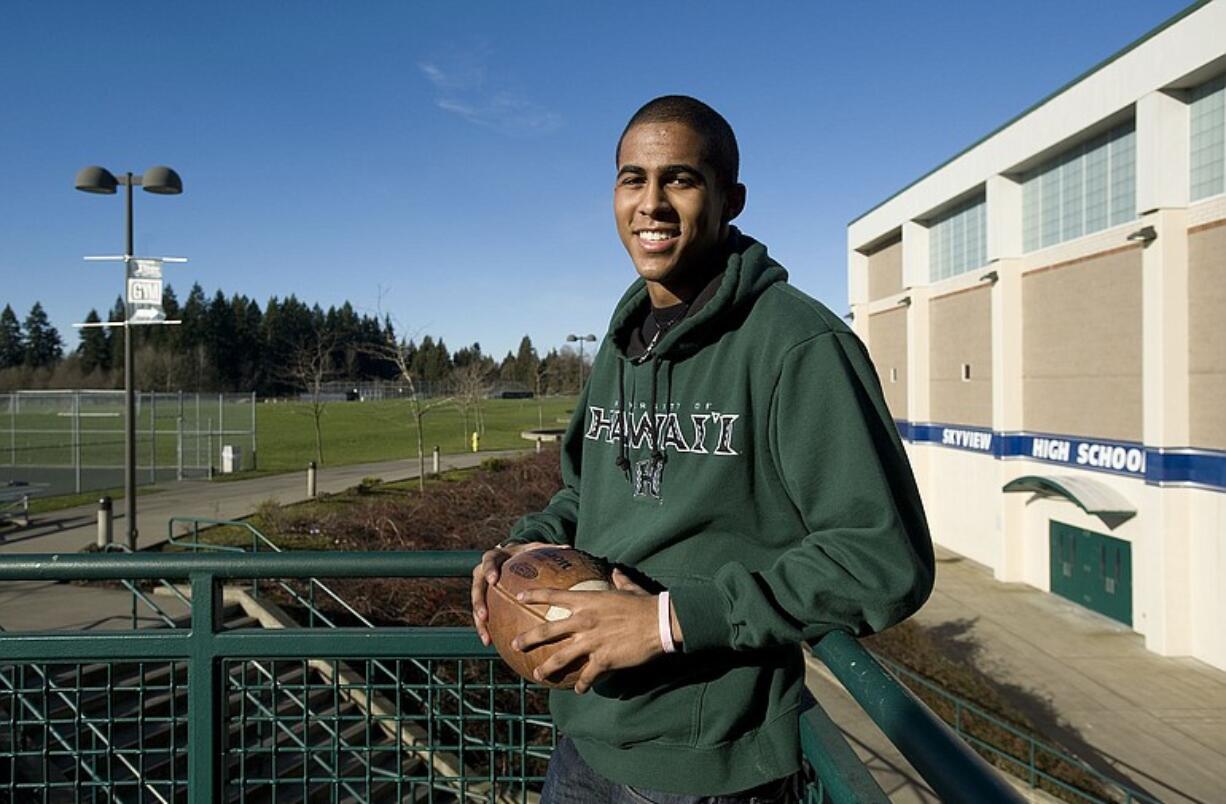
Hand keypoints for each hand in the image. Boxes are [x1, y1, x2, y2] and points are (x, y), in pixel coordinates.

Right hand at [471, 541, 551, 645]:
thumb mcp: (534, 548)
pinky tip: (491, 643)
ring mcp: (481, 587)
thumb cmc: (525, 552)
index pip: (488, 561)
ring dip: (480, 622)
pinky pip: (482, 616)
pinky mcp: (483, 600)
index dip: (489, 570)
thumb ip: (547, 549)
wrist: (511, 555)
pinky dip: (486, 629)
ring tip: (487, 637)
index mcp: (494, 557)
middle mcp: (483, 572)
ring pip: (476, 605)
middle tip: (484, 615)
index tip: (493, 580)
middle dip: (479, 602)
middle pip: (476, 586)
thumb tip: (568, 548)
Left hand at [512, 569, 659, 693]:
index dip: (534, 596)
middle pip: (547, 630)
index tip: (519, 597)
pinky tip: (578, 690)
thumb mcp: (628, 589)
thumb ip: (619, 580)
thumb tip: (616, 572)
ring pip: (560, 658)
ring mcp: (591, 642)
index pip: (554, 596)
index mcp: (588, 601)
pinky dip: (581, 685)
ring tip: (537, 674)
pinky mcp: (603, 661)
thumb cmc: (644, 604)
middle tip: (515, 644)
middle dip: (528, 638)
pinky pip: (586, 676)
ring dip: (546, 667)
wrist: (659, 623)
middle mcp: (584, 621)